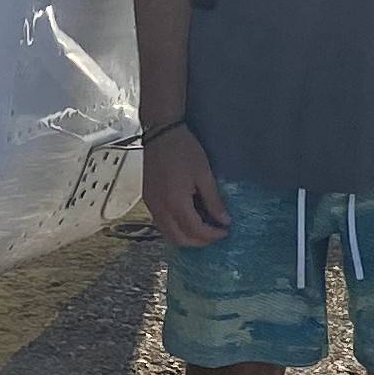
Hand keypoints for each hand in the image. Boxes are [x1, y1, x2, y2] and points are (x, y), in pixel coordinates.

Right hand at [143, 126, 231, 247]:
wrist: (160, 132)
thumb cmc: (183, 149)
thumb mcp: (204, 174)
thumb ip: (213, 201)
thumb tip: (224, 220)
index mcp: (175, 201)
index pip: (194, 230)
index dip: (211, 235)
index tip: (225, 231)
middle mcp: (160, 207)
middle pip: (179, 238)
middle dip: (199, 241)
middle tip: (215, 234)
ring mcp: (151, 205)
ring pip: (168, 234)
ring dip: (186, 237)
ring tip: (203, 230)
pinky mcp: (148, 200)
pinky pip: (161, 224)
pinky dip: (175, 229)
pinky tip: (187, 220)